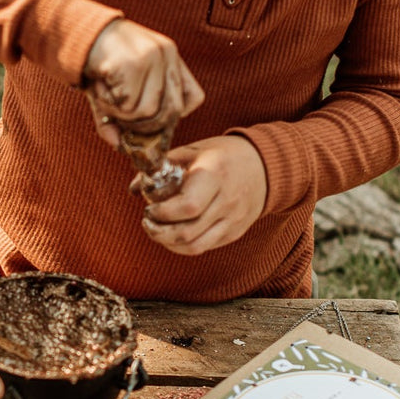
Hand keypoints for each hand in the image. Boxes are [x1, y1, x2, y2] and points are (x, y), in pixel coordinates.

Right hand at [83, 18, 203, 146]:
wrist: (72, 31)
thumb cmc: (97, 60)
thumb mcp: (117, 87)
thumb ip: (122, 117)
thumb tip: (120, 147)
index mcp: (169, 56)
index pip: (194, 98)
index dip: (172, 117)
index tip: (148, 119)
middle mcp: (167, 54)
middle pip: (170, 112)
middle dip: (142, 125)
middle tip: (118, 115)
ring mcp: (153, 57)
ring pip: (148, 111)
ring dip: (121, 114)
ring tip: (106, 96)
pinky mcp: (136, 62)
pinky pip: (128, 105)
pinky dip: (110, 105)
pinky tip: (100, 87)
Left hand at [135, 134, 266, 253]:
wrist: (264, 167)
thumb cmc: (222, 156)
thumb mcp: (194, 151)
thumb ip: (164, 167)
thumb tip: (134, 188)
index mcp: (216, 174)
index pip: (188, 206)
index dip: (163, 213)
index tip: (149, 208)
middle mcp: (227, 201)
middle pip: (188, 232)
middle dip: (159, 232)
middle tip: (147, 221)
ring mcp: (233, 220)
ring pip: (195, 246)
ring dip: (168, 243)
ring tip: (156, 230)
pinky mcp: (234, 233)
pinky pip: (204, 247)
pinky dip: (182, 246)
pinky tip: (172, 235)